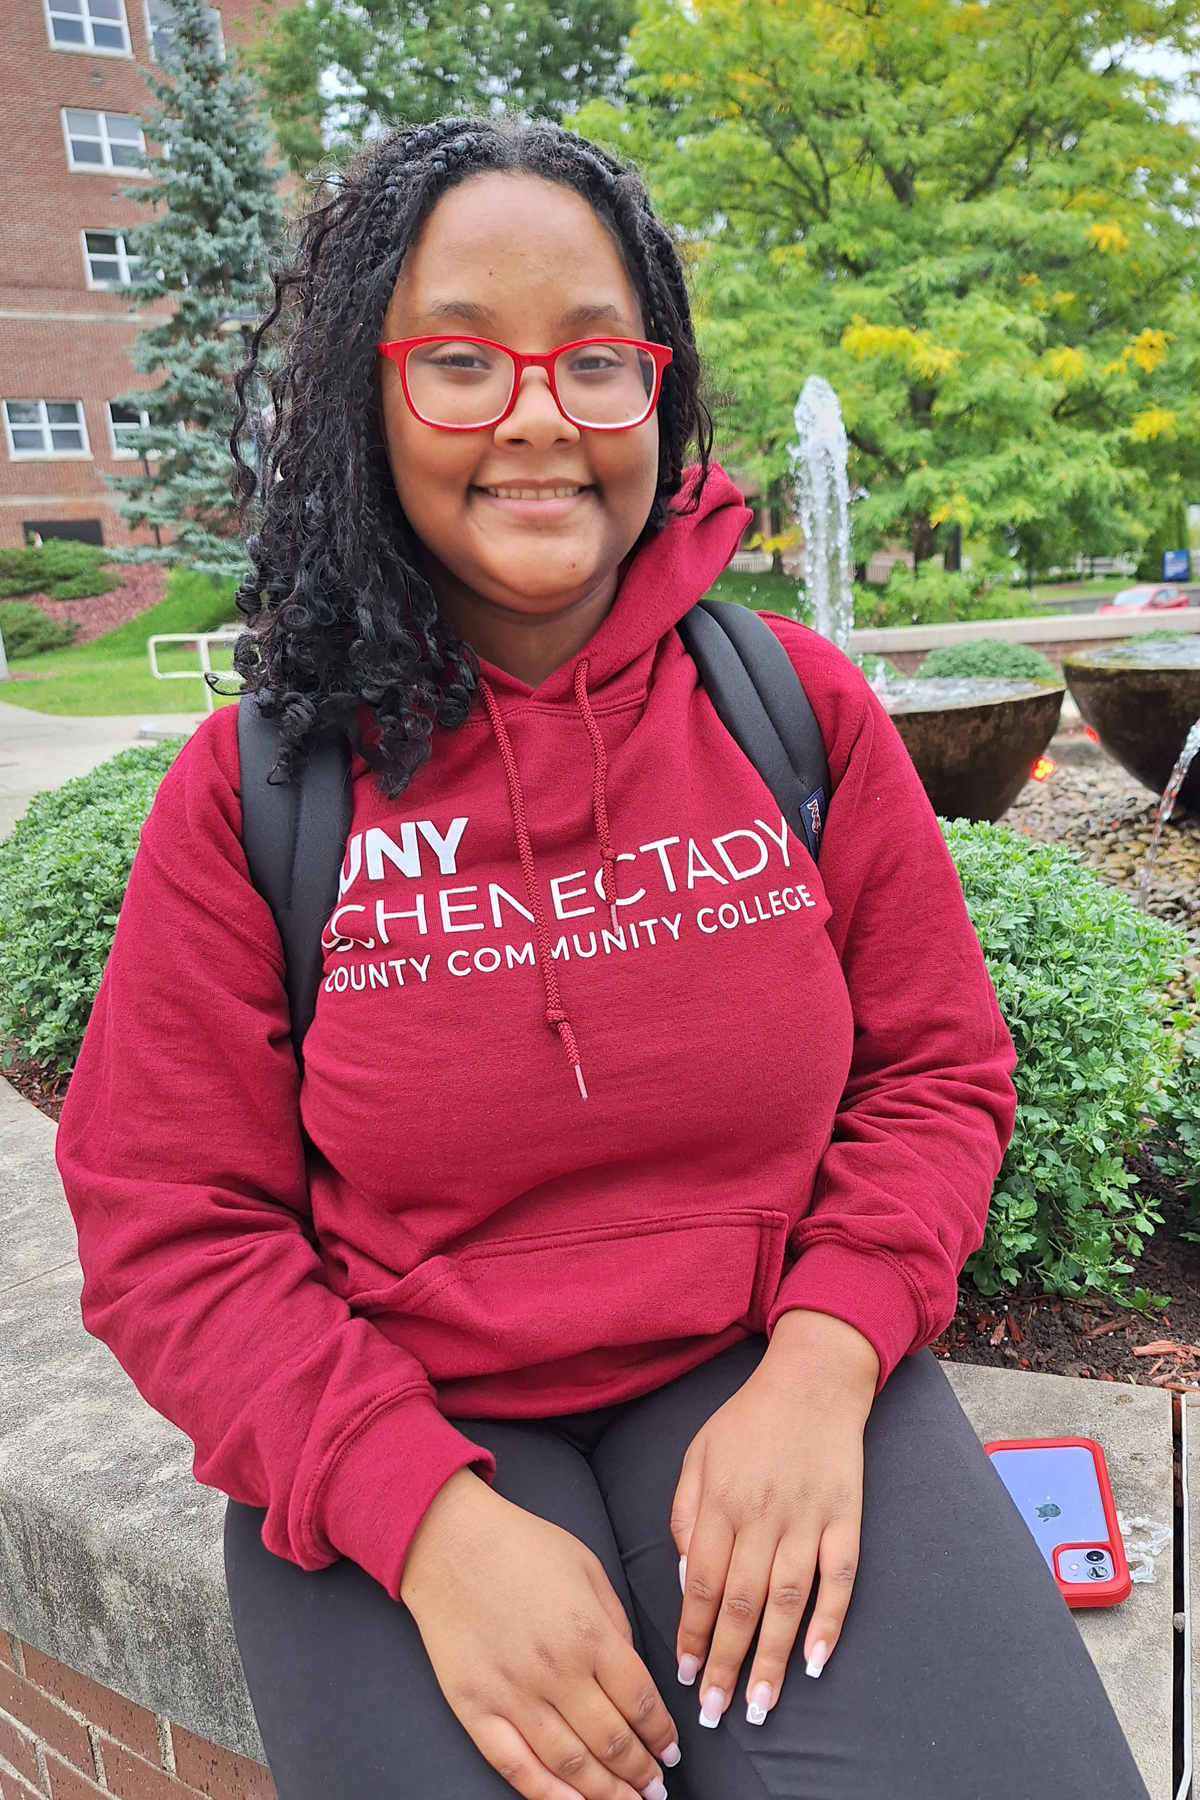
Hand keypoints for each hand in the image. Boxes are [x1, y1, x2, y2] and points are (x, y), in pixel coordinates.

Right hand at [400, 1469, 680, 1799]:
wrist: (449, 1542)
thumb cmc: (521, 1546)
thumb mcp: (588, 1566)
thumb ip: (615, 1622)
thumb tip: (632, 1669)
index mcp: (589, 1632)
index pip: (640, 1701)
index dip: (662, 1734)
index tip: (672, 1750)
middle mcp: (556, 1671)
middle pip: (612, 1741)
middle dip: (642, 1772)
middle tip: (657, 1787)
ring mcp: (513, 1694)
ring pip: (571, 1764)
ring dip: (607, 1792)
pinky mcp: (476, 1708)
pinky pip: (516, 1766)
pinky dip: (549, 1795)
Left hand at [671, 1310, 878, 1727]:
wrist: (814, 1381)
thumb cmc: (748, 1420)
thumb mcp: (698, 1453)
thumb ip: (685, 1513)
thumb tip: (687, 1576)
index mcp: (720, 1500)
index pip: (701, 1582)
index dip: (690, 1632)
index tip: (681, 1675)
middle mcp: (763, 1514)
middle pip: (741, 1602)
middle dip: (724, 1662)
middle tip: (713, 1711)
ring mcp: (809, 1518)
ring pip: (787, 1601)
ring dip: (772, 1658)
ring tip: (759, 1706)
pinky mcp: (847, 1518)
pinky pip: (840, 1578)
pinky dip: (830, 1621)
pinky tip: (816, 1661)